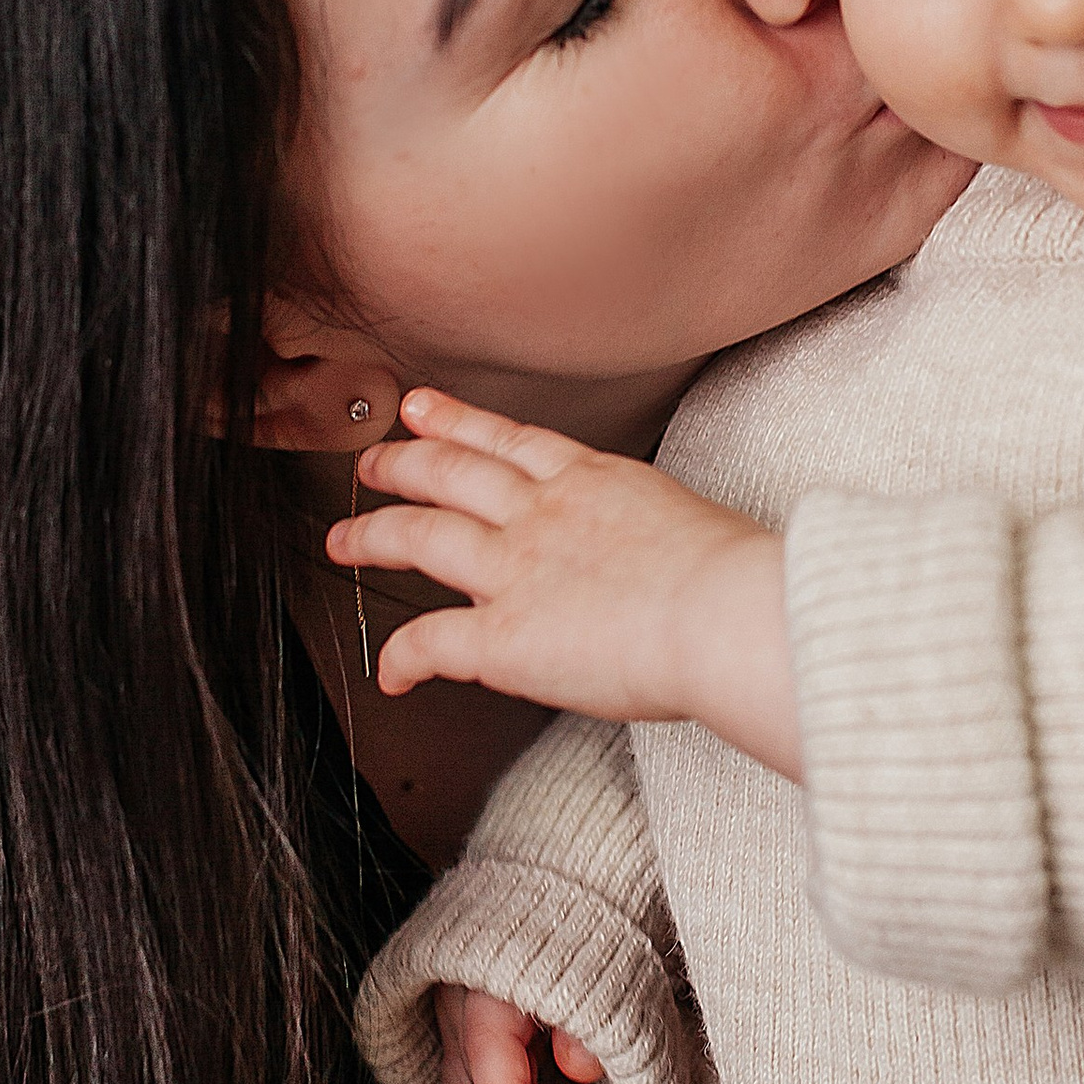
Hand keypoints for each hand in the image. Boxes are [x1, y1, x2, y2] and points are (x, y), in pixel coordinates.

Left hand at [328, 387, 800, 774]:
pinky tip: (390, 674)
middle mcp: (542, 513)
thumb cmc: (737, 580)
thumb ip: (649, 532)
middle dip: (401, 464)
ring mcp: (514, 568)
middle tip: (373, 463)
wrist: (728, 612)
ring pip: (420, 535)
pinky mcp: (501, 634)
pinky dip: (400, 657)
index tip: (423, 409)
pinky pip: (428, 642)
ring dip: (374, 536)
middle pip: (449, 472)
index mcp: (592, 480)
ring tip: (346, 540)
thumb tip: (654, 557)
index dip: (455, 421)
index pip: (507, 440)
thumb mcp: (691, 523)